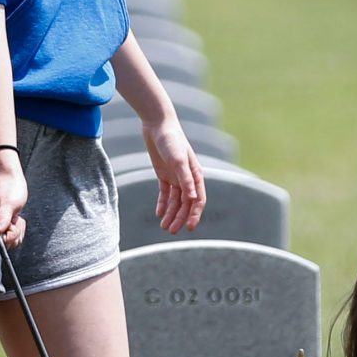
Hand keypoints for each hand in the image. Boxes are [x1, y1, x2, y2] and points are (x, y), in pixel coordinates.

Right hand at [0, 154, 28, 246]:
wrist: (9, 182)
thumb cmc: (9, 190)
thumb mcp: (9, 204)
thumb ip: (3, 218)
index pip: (2, 242)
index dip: (12, 231)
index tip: (12, 218)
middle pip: (8, 243)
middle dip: (16, 230)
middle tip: (14, 215)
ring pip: (12, 242)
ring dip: (18, 229)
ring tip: (14, 214)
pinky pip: (13, 238)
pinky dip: (18, 229)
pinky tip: (14, 217)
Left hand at [140, 115, 206, 233]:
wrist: (158, 125)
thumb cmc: (171, 140)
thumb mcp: (177, 160)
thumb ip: (185, 179)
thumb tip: (192, 198)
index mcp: (195, 175)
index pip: (198, 200)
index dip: (195, 214)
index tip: (190, 228)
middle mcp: (187, 178)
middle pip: (186, 203)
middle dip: (180, 218)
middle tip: (171, 231)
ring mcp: (176, 176)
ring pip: (175, 201)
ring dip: (171, 214)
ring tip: (164, 227)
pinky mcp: (164, 174)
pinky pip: (165, 193)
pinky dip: (163, 204)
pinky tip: (159, 214)